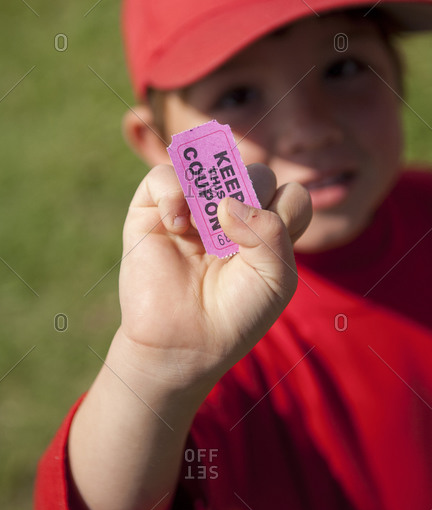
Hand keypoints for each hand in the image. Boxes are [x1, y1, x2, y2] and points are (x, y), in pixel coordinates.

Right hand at [118, 163, 310, 392]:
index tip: (268, 245)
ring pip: (214, 166)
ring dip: (217, 191)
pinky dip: (173, 194)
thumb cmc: (235, 314)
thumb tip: (227, 201)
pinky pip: (164, 178)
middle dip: (254, 198)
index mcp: (267, 231)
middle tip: (235, 234)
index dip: (286, 209)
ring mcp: (194, 210)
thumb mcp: (275, 278)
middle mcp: (233, 215)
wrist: (184, 343)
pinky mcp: (154, 211)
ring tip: (207, 226)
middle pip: (258, 175)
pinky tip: (178, 226)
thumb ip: (271, 231)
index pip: (291, 194)